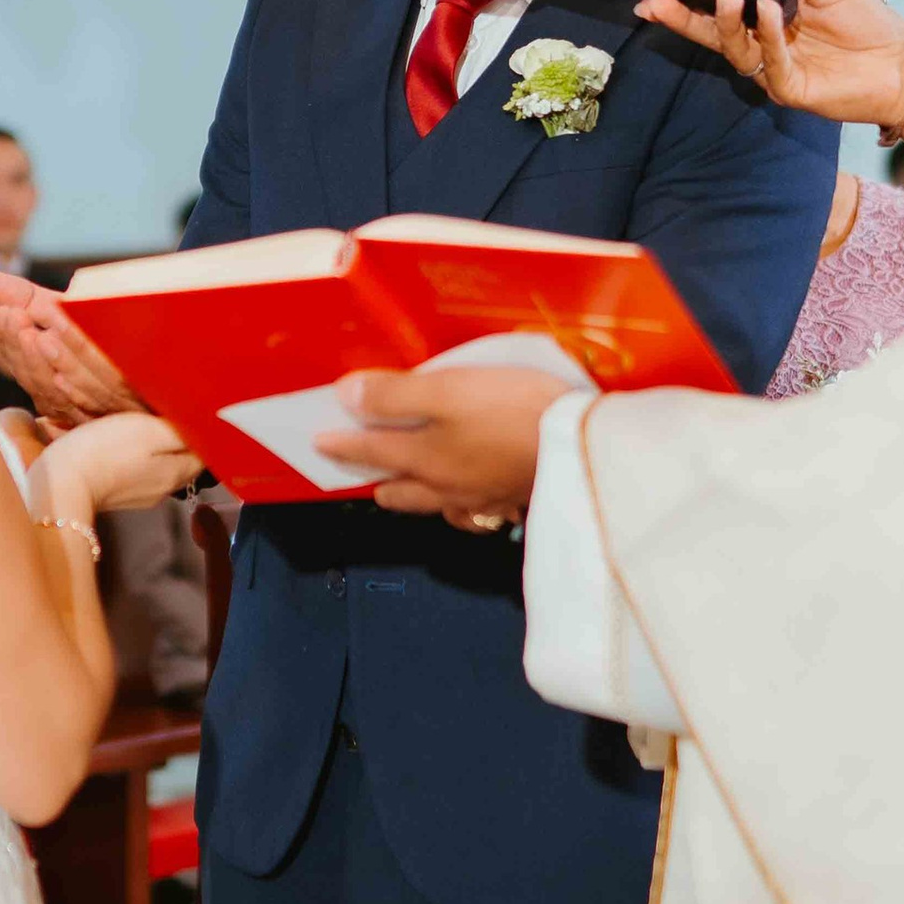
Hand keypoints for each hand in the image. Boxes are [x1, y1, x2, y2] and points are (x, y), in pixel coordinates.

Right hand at [0, 273, 140, 426]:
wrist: (166, 357)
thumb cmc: (109, 338)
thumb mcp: (68, 317)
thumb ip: (30, 302)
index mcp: (54, 388)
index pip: (24, 370)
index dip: (10, 344)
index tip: (4, 313)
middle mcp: (75, 405)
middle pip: (43, 383)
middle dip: (27, 352)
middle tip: (15, 318)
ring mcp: (105, 408)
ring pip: (74, 388)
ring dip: (58, 359)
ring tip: (42, 334)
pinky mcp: (136, 403)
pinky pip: (112, 385)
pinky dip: (94, 366)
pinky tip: (84, 349)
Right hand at [31, 412, 202, 521]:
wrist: (61, 483)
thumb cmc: (107, 451)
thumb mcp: (148, 430)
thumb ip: (180, 430)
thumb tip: (205, 429)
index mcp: (176, 474)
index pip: (205, 453)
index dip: (202, 431)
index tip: (193, 411)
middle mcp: (163, 490)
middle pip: (182, 459)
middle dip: (179, 437)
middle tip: (169, 410)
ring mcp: (139, 495)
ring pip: (157, 464)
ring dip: (155, 445)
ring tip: (144, 422)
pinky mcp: (116, 494)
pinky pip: (135, 470)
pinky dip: (134, 454)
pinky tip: (120, 440)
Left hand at [314, 364, 567, 524]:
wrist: (584, 449)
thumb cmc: (512, 412)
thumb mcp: (448, 390)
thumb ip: (394, 395)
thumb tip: (344, 397)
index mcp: (423, 458)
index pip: (369, 450)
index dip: (341, 444)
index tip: (318, 441)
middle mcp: (444, 487)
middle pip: (397, 489)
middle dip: (375, 476)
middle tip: (361, 464)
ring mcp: (480, 499)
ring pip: (433, 504)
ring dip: (413, 494)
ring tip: (405, 480)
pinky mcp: (514, 500)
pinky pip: (474, 513)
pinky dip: (459, 507)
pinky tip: (465, 498)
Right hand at [632, 0, 903, 128]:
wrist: (903, 63)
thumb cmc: (869, 24)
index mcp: (768, 21)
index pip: (720, 11)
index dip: (688, 3)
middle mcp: (765, 48)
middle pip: (714, 35)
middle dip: (685, 19)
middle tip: (658, 1)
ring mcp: (776, 71)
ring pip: (737, 50)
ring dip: (728, 22)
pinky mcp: (793, 90)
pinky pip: (771, 64)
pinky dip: (768, 37)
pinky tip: (771, 13)